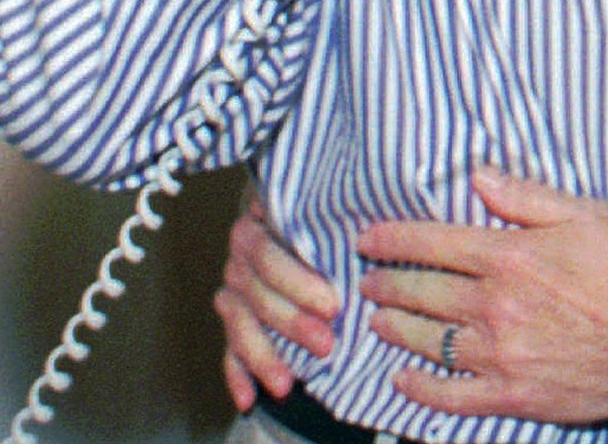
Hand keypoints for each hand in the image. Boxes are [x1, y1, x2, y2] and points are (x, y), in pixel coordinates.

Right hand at [214, 190, 341, 411]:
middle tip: (326, 345)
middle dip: (292, 322)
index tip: (332, 306)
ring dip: (265, 356)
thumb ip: (347, 218)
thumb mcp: (336, 210)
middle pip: (259, 290)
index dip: (299, 282)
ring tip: (287, 384)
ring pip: (242, 324)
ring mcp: (235, 288)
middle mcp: (242, 254)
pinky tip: (250, 398)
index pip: (269, 251)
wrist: (307, 230)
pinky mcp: (234, 319)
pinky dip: (237, 376)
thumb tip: (378, 232)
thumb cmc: (332, 221)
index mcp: (261, 221)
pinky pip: (229, 350)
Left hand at [359, 165, 607, 424]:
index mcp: (510, 257)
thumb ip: (527, 197)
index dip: (394, 239)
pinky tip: (402, 379)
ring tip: (378, 321)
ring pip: (429, 340)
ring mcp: (500, 354)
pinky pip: (451, 395)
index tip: (368, 238)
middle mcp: (495, 305)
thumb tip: (478, 177)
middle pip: (423, 292)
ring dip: (396, 329)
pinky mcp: (512, 394)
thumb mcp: (588, 215)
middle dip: (388, 283)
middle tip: (368, 281)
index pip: (434, 243)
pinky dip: (420, 388)